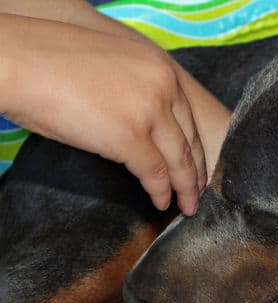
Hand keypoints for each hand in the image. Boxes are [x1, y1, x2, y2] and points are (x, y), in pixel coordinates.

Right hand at [0, 15, 206, 213]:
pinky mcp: (131, 136)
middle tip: (197, 193)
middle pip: (190, 140)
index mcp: (160, 67)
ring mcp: (149, 111)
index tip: (197, 164)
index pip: (189, 116)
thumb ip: (137, 92)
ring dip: (184, 189)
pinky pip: (155, 173)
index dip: (195, 146)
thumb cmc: (49, 63)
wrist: (16, 60)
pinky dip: (160, 192)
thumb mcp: (111, 69)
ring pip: (179, 161)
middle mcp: (163, 87)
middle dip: (195, 171)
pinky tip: (160, 202)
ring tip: (185, 206)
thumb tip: (143, 125)